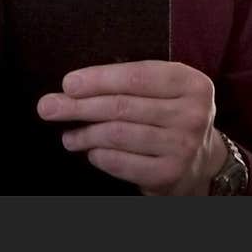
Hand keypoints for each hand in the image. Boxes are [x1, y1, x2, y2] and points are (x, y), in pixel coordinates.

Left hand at [36, 60, 227, 194]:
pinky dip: (101, 156)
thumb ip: (126, 81)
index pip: (135, 76)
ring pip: (118, 135)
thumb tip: (70, 87)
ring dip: (85, 134)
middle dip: (79, 106)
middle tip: (48, 107)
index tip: (68, 84)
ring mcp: (183, 146)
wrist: (203, 159)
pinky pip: (123, 163)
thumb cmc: (169, 111)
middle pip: (122, 106)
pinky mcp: (170, 174)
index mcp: (190, 82)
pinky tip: (91, 152)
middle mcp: (192, 114)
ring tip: (68, 135)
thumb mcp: (162, 87)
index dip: (98, 79)